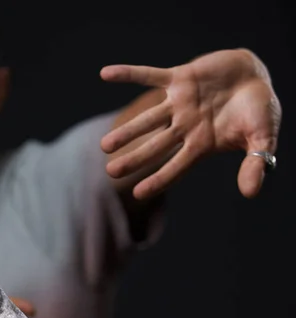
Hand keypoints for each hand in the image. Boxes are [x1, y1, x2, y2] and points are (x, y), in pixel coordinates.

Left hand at [100, 49, 281, 198]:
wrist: (255, 76)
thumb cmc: (258, 112)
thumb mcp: (262, 138)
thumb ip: (255, 163)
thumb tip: (251, 193)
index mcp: (201, 145)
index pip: (176, 167)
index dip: (159, 180)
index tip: (138, 193)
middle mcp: (185, 127)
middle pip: (155, 146)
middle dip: (135, 158)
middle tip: (111, 172)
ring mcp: (180, 103)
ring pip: (149, 118)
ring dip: (128, 130)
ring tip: (104, 145)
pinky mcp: (179, 78)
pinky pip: (150, 74)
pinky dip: (129, 73)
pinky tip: (105, 74)